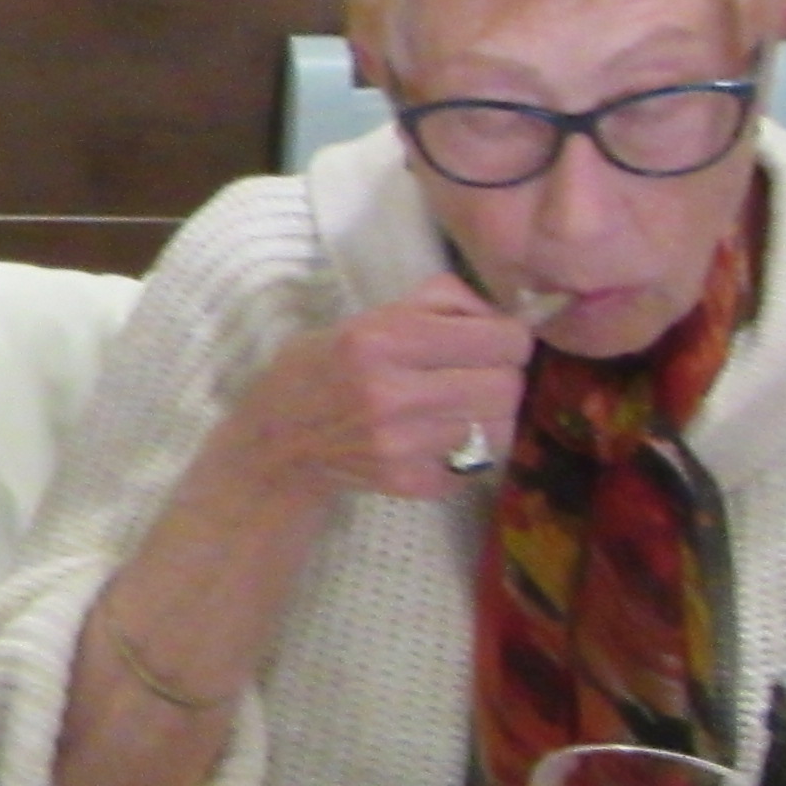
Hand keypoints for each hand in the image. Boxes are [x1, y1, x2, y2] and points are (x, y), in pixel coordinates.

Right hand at [231, 278, 536, 503]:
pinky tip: (441, 437)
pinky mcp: (409, 483)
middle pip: (507, 386)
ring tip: (461, 406)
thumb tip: (502, 315)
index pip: (501, 339)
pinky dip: (471, 450)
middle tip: (478, 374)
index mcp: (384, 339)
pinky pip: (479, 465)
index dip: (509, 337)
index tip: (495, 340)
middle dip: (502, 375)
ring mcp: (401, 446)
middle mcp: (393, 394)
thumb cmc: (326, 366)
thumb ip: (438, 302)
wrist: (277, 439)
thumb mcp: (369, 315)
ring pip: (501, 429)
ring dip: (490, 416)